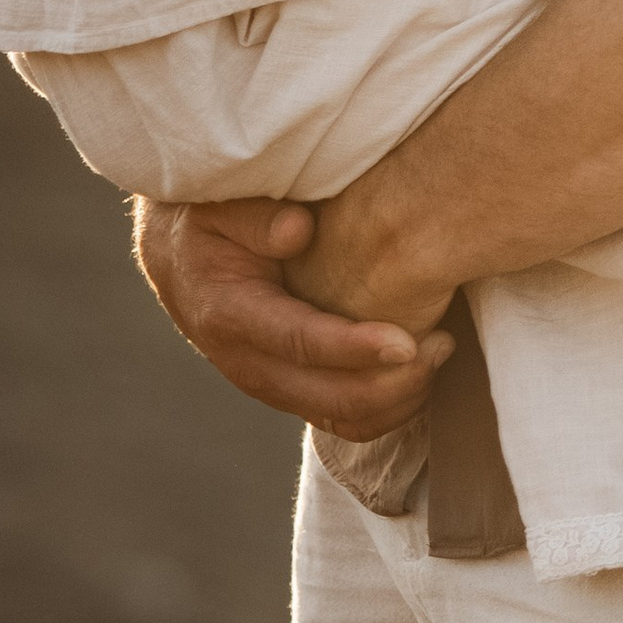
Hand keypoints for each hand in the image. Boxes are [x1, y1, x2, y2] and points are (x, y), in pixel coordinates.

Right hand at [132, 194, 451, 434]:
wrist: (180, 254)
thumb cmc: (209, 218)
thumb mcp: (219, 203)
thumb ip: (256, 214)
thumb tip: (298, 232)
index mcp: (228, 312)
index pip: (297, 341)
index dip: (353, 348)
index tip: (407, 342)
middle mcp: (247, 362)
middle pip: (326, 398)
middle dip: (390, 383)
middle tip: (442, 344)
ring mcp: (270, 383)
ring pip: (339, 419)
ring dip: (395, 399)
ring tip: (441, 352)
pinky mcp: (291, 389)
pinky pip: (343, 419)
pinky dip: (387, 407)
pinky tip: (423, 370)